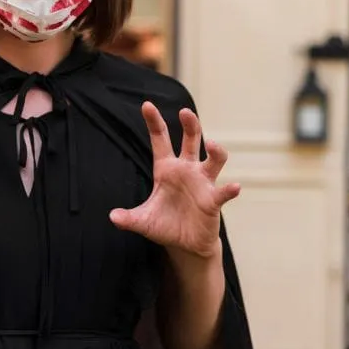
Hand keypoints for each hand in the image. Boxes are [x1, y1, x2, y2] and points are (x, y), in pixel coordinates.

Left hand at [109, 102, 239, 258]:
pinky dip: (229, 189)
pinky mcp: (213, 200)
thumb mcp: (143, 221)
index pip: (160, 140)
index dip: (154, 122)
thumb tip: (113, 217)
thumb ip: (128, 218)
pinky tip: (235, 187)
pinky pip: (223, 192)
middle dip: (190, 125)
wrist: (185, 244)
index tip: (147, 104)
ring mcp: (202, 183)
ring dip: (216, 151)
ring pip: (213, 160)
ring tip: (213, 144)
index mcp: (166, 168)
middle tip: (185, 112)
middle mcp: (186, 170)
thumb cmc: (165, 226)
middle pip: (191, 141)